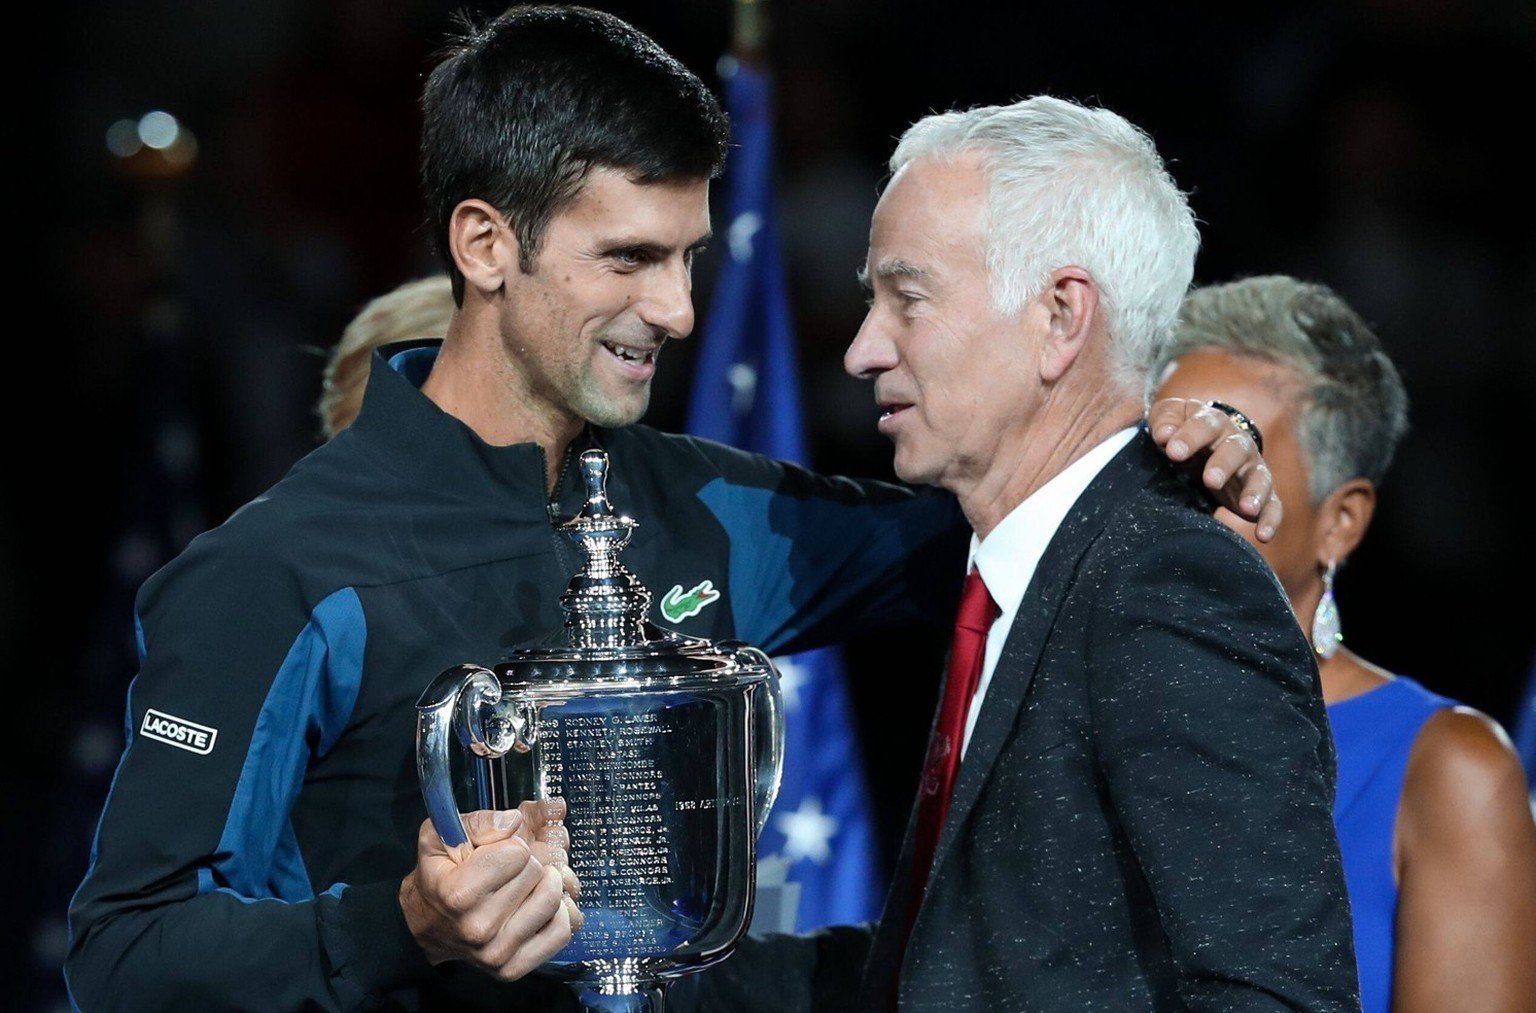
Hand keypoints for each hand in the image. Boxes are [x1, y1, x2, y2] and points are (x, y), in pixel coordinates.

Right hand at [399, 804, 583, 980]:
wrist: (426, 925)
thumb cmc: (439, 877)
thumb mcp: (440, 836)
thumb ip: (480, 821)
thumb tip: (515, 821)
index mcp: (459, 893)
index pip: (518, 853)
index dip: (512, 845)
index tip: (500, 852)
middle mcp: (479, 927)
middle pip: (539, 874)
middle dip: (530, 863)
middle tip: (515, 868)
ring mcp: (497, 952)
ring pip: (554, 900)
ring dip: (548, 884)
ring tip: (532, 882)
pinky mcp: (513, 968)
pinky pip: (562, 931)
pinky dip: (560, 912)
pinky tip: (541, 904)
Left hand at [1147, 397, 1280, 541]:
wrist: (1203, 445)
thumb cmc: (1180, 431)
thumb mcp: (1168, 419)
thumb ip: (1164, 422)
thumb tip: (1163, 436)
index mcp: (1213, 423)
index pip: (1205, 425)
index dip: (1190, 437)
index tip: (1173, 452)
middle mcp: (1238, 444)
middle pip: (1236, 450)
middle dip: (1224, 465)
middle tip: (1210, 481)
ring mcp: (1251, 469)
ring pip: (1259, 477)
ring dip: (1255, 493)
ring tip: (1246, 509)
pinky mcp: (1261, 494)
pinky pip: (1272, 505)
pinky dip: (1270, 519)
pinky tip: (1263, 535)